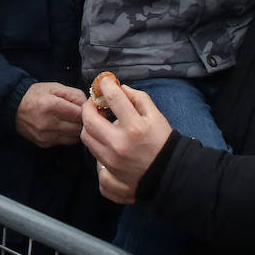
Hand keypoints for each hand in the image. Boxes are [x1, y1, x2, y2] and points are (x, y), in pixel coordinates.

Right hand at [15, 81, 85, 146]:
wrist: (13, 107)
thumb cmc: (35, 95)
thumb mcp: (54, 87)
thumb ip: (73, 94)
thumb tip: (88, 104)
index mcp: (51, 106)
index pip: (79, 114)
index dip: (86, 111)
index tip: (86, 108)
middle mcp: (48, 123)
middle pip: (78, 127)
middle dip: (83, 121)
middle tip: (80, 114)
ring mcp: (46, 136)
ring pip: (74, 137)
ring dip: (77, 129)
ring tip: (72, 121)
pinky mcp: (44, 143)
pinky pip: (65, 142)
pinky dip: (68, 135)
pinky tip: (63, 127)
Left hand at [79, 77, 171, 203]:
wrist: (167, 172)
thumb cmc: (162, 141)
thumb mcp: (156, 115)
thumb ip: (138, 98)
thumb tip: (120, 88)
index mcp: (135, 127)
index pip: (114, 99)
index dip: (106, 86)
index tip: (104, 82)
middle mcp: (120, 143)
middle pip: (90, 119)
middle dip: (88, 105)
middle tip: (94, 101)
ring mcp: (112, 158)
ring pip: (86, 135)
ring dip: (88, 122)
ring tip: (97, 117)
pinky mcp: (109, 168)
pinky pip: (91, 149)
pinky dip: (93, 137)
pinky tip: (102, 133)